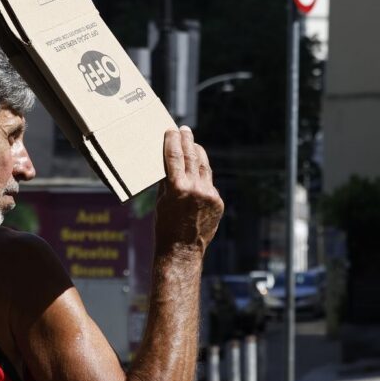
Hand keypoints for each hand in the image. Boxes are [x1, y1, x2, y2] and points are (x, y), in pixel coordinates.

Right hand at [155, 127, 223, 256]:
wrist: (182, 250)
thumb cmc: (165, 227)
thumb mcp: (161, 202)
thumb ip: (166, 182)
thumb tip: (168, 164)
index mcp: (177, 187)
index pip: (174, 156)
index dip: (172, 141)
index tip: (171, 130)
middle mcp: (195, 188)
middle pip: (192, 156)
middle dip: (188, 141)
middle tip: (185, 130)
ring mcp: (210, 195)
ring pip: (204, 167)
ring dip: (198, 154)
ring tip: (193, 144)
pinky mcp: (218, 201)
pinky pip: (209, 183)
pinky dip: (202, 176)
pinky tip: (197, 172)